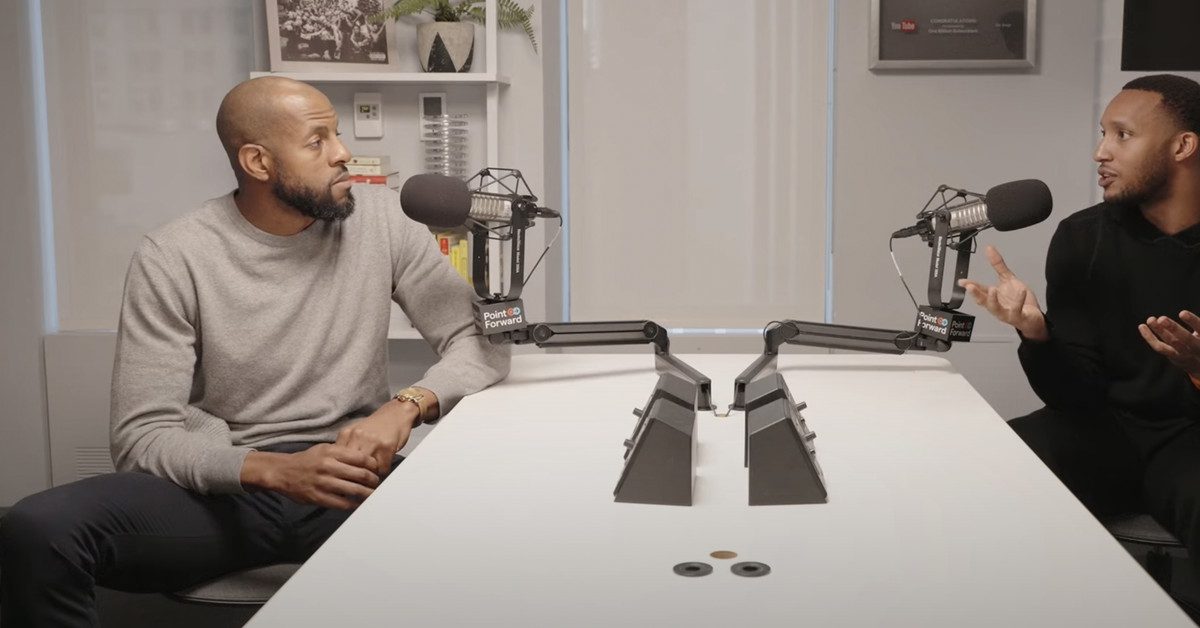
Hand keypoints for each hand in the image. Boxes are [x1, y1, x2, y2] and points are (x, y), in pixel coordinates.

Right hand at [242, 444, 379, 509]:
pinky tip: (358, 504)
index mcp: (332, 452)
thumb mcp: (324, 449)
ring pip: (354, 490)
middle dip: (373, 481)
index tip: (377, 469)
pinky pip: (341, 503)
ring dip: (367, 494)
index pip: (361, 458)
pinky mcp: (318, 497)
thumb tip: (365, 459)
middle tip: (377, 483)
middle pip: (361, 474)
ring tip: (373, 495)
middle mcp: (329, 467)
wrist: (282, 472)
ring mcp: (324, 483)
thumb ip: (343, 453)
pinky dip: (353, 505)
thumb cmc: (306, 460)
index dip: (373, 465)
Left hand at [335, 400, 418, 478]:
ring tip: (372, 478)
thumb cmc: (376, 426)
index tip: (346, 480)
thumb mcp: (356, 433)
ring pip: (366, 470)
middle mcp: (357, 437)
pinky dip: (383, 471)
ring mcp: (372, 441)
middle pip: (351, 466)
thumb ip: (347, 447)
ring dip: (370, 477)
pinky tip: (384, 466)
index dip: (343, 472)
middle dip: (355, 478)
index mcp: (346, 434)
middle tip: (359, 484)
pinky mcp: (386, 446)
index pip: (338, 460)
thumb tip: (340, 469)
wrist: (397, 412)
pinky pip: (382, 468)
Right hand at [957, 245, 1048, 340]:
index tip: (962, 281)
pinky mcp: (1018, 316)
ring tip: (992, 289)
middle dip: (976, 294)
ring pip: (995, 308)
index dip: (970, 286)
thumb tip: (989, 249)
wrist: (1033, 317)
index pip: (979, 291)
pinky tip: (1021, 291)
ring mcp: (1006, 312)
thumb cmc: (1018, 301)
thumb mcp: (1008, 279)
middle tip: (970, 287)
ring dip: (992, 300)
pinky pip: (1017, 310)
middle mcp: (997, 306)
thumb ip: (998, 265)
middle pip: (983, 301)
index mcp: (993, 297)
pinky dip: (1019, 301)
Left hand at [1139, 310, 1199, 376]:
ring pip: (1171, 342)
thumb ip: (1197, 324)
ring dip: (1159, 330)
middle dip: (1174, 329)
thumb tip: (1184, 312)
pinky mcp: (1173, 356)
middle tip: (1162, 319)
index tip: (1182, 313)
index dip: (1192, 321)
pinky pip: (1159, 347)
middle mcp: (1196, 347)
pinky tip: (1142, 326)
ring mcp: (1184, 353)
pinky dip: (1149, 337)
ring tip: (1150, 319)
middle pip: (1185, 339)